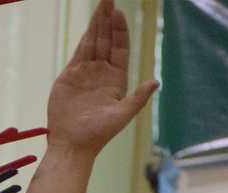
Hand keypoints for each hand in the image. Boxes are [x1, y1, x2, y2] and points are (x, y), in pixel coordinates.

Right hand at [47, 0, 157, 155]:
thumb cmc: (98, 134)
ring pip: (93, 42)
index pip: (120, 49)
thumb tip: (156, 81)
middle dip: (108, 20)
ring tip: (101, 4)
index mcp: (116, 81)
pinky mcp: (71, 75)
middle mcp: (102, 74)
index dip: (120, 31)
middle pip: (106, 40)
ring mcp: (86, 73)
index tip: (120, 13)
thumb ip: (138, 98)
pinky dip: (85, 36)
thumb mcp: (122, 115)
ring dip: (97, 24)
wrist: (72, 144)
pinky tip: (90, 25)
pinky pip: (80, 51)